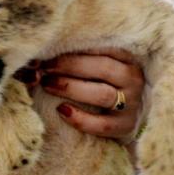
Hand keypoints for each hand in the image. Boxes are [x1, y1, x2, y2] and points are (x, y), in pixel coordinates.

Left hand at [28, 50, 146, 142]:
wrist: (128, 116)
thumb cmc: (104, 84)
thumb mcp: (100, 67)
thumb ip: (79, 58)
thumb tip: (39, 57)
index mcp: (127, 58)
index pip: (102, 47)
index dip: (74, 48)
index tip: (49, 49)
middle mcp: (133, 79)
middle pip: (102, 68)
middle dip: (69, 66)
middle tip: (44, 67)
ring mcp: (132, 104)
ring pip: (102, 95)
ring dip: (71, 88)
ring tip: (47, 84)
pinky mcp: (125, 127)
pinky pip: (101, 125)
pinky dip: (80, 119)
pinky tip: (61, 110)